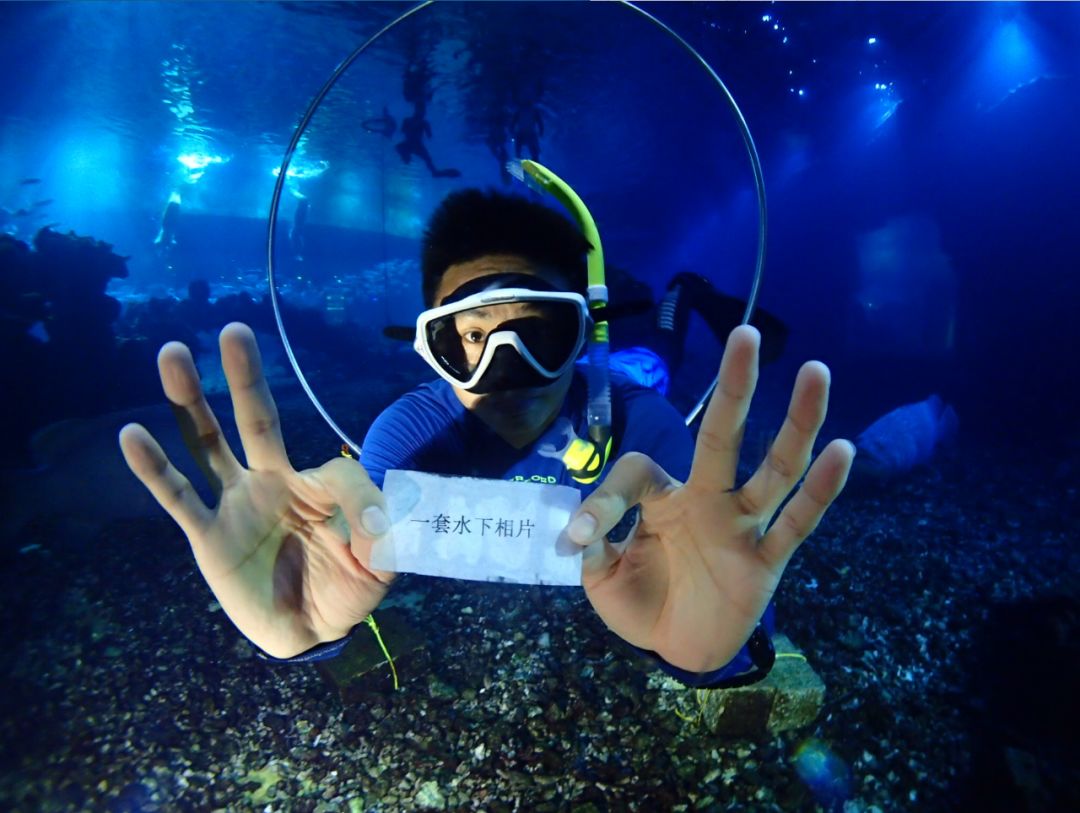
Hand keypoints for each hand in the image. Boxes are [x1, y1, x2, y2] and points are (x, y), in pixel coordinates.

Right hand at [119, 323, 392, 658]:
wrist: (307, 632)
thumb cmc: (343, 588)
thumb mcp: (379, 562)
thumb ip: (383, 532)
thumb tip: (378, 514)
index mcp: (316, 486)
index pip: (337, 472)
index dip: (360, 501)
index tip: (375, 533)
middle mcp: (271, 483)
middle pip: (257, 420)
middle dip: (246, 377)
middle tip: (236, 329)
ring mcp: (235, 504)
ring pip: (208, 444)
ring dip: (191, 401)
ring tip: (173, 353)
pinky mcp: (208, 536)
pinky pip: (178, 497)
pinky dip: (154, 468)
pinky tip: (131, 436)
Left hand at [567, 325, 853, 672]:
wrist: (678, 650)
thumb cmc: (642, 603)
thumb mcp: (602, 577)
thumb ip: (594, 547)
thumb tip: (577, 530)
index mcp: (663, 499)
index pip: (639, 471)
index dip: (607, 498)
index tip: (582, 534)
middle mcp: (706, 500)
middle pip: (723, 436)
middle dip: (735, 387)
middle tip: (745, 334)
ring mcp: (741, 527)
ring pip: (774, 470)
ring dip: (796, 422)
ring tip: (815, 371)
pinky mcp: (766, 562)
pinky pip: (797, 523)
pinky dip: (820, 490)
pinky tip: (842, 451)